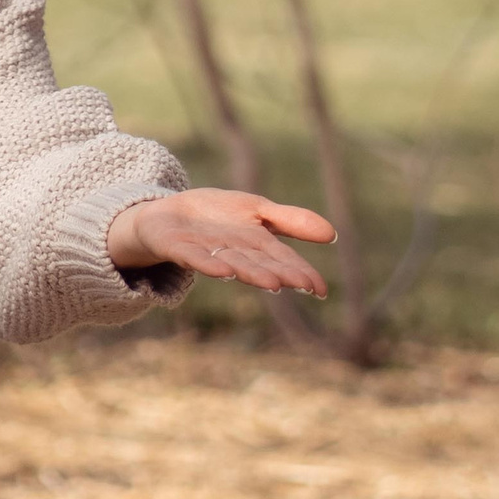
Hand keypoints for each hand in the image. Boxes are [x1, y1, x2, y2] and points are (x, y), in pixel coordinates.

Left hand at [107, 188, 336, 296]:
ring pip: (232, 264)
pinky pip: (194, 257)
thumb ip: (290, 221)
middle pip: (260, 264)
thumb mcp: (256, 210)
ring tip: (270, 283)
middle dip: (280, 273)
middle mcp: (234, 254)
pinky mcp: (178, 247)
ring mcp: (206, 252)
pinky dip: (208, 264)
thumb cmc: (215, 217)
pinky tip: (223, 272)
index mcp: (255, 246)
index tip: (320, 289)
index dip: (302, 273)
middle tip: (301, 285)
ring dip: (251, 273)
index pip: (283, 260)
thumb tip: (333, 233)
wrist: (166, 214)